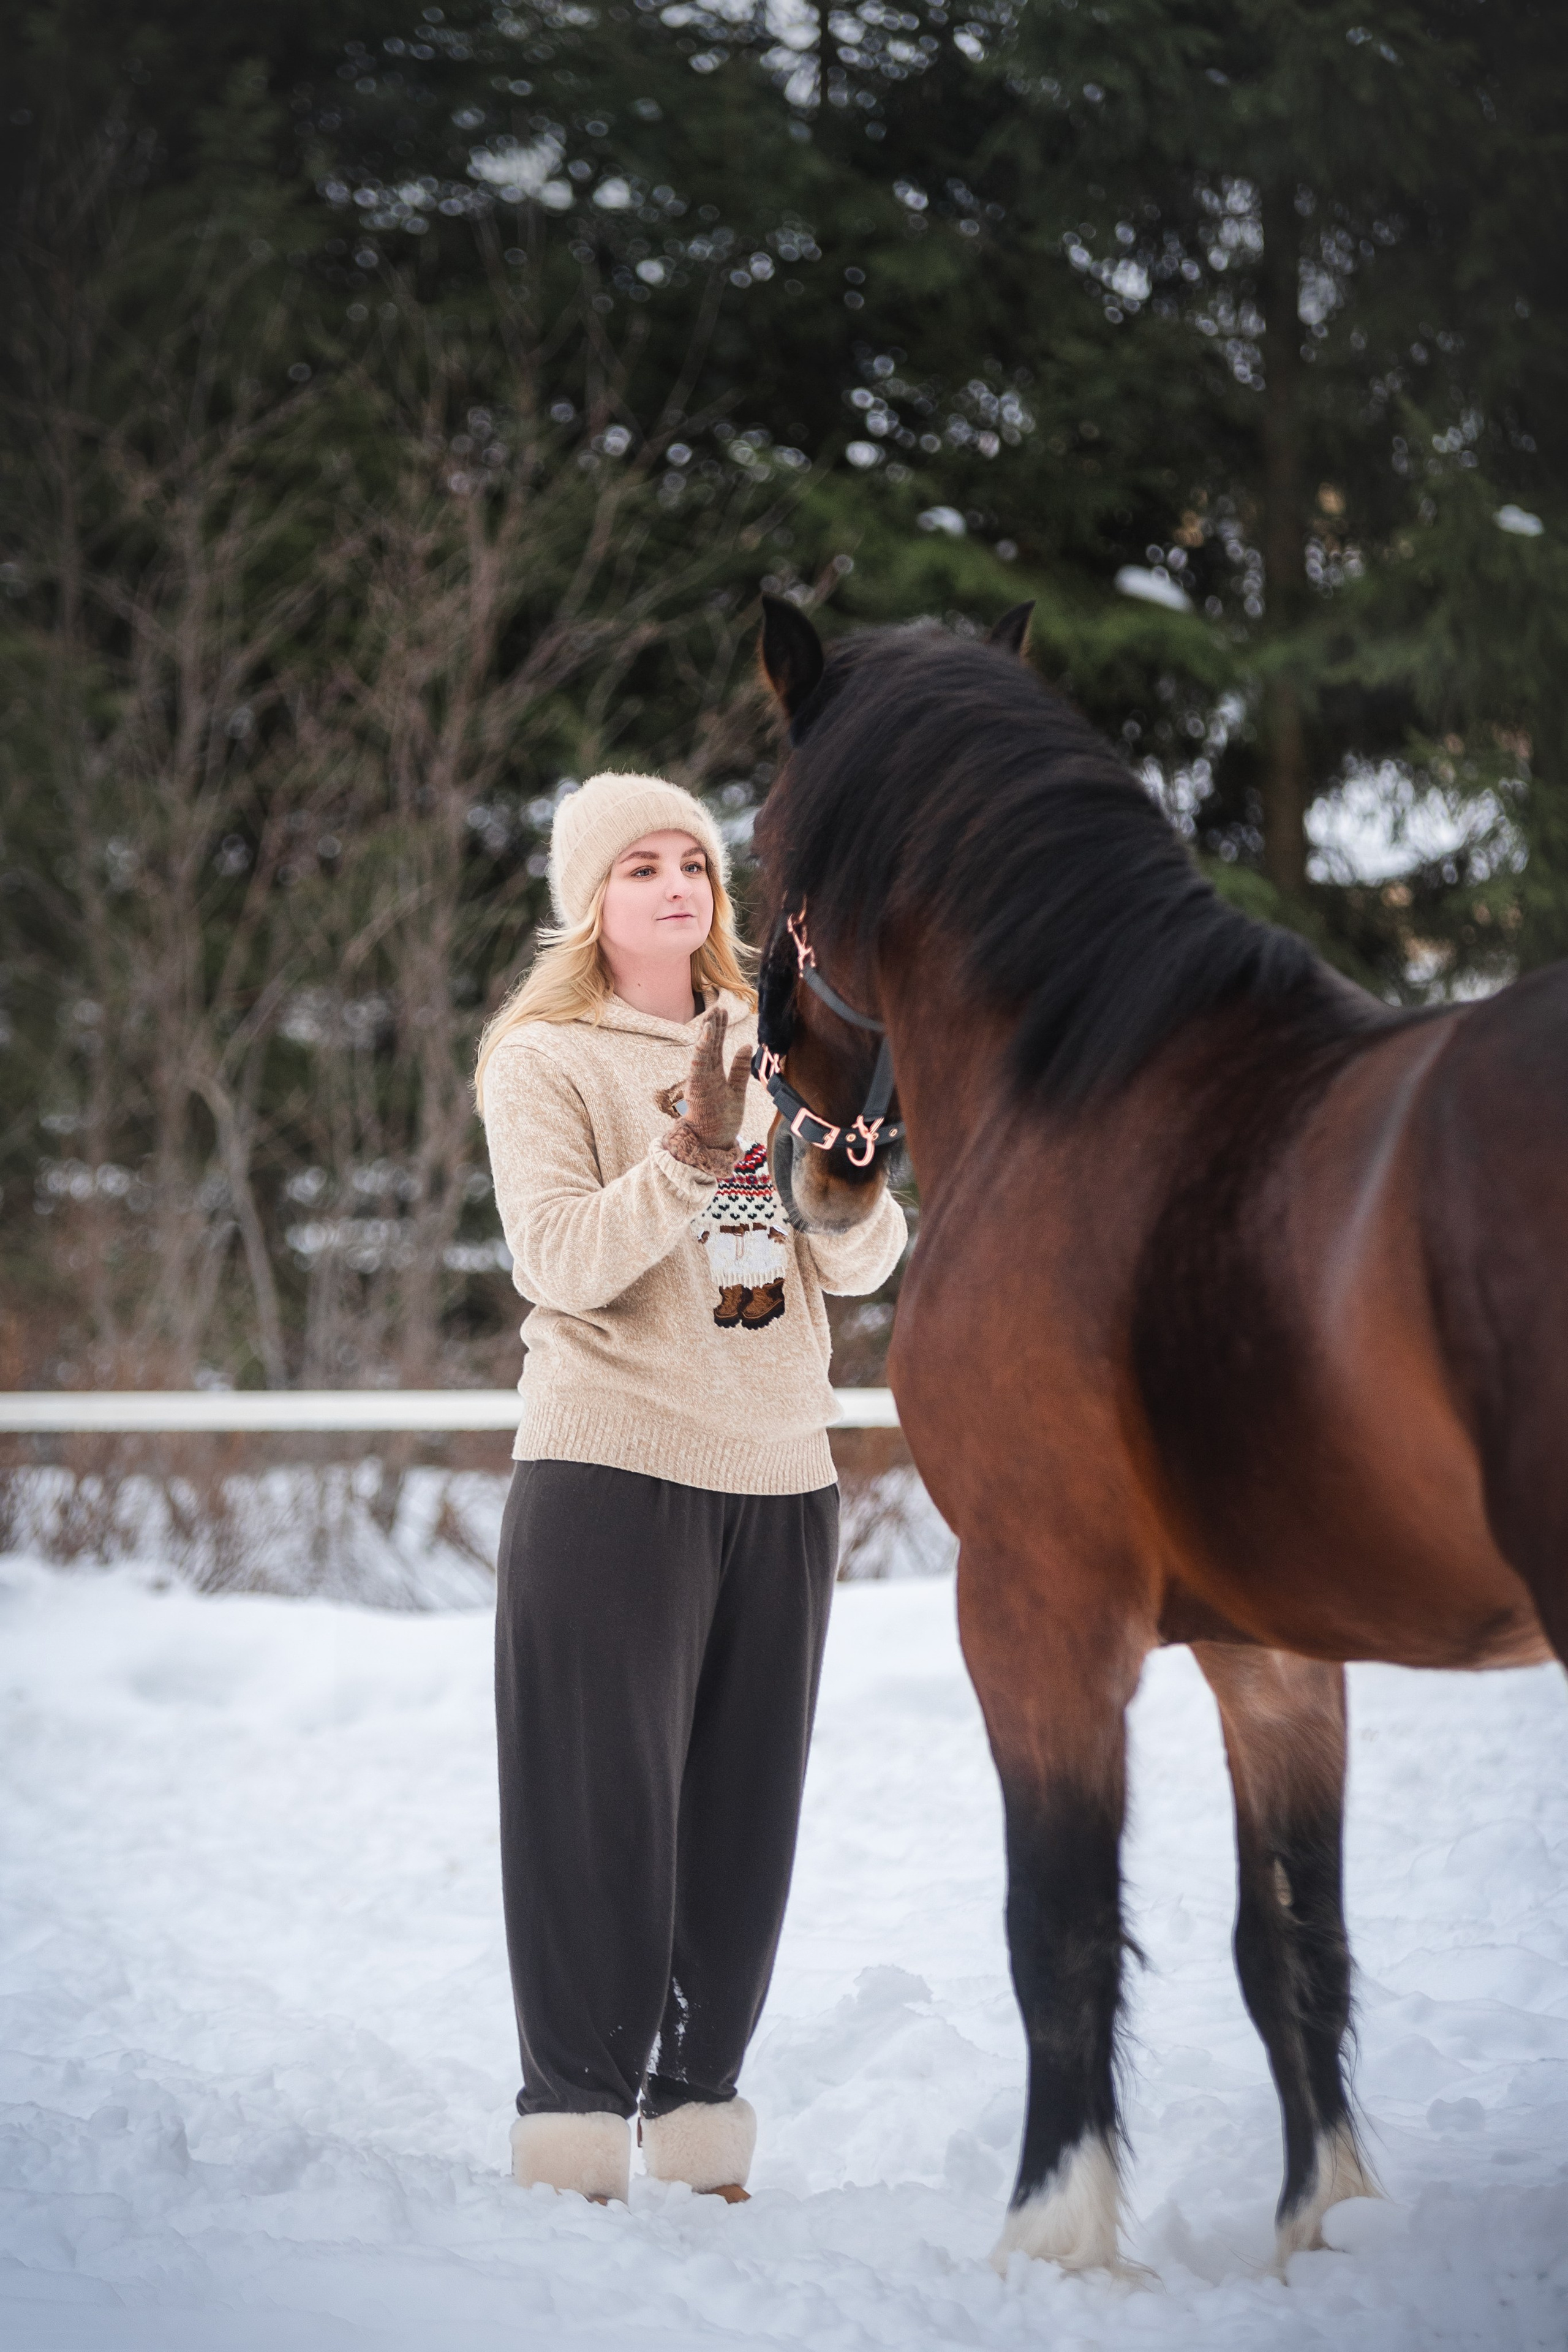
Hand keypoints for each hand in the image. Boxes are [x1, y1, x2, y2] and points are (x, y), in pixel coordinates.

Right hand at [655, 1008, 750, 1174]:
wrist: (711, 1144)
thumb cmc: (722, 1120)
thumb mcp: (737, 1091)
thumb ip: (740, 1069)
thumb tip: (747, 1045)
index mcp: (713, 1075)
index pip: (715, 1047)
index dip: (718, 1029)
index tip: (721, 1010)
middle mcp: (705, 1076)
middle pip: (708, 1046)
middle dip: (712, 1025)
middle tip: (716, 1005)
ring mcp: (701, 1083)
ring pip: (703, 1054)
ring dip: (706, 1035)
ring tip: (710, 1016)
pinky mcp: (699, 1091)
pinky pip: (699, 1068)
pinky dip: (702, 1051)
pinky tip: (705, 1037)